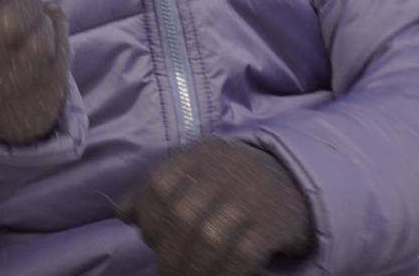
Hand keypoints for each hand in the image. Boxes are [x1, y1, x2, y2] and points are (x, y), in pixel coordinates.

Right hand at [0, 0, 70, 143]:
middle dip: (27, 2)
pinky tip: (40, 50)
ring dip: (42, 26)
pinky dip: (58, 46)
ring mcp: (0, 84)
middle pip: (24, 8)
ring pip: (43, 35)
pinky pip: (59, 60)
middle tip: (17, 10)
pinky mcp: (28, 104)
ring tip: (25, 31)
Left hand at [120, 137, 313, 275]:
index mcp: (198, 155)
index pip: (158, 184)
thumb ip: (159, 189)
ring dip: (192, 268)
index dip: (148, 217)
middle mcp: (223, 171)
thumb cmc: (233, 182)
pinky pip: (242, 256)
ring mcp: (250, 198)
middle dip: (167, 251)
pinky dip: (224, 273)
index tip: (148, 239)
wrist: (296, 182)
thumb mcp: (196, 172)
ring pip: (209, 238)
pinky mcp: (273, 224)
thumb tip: (122, 213)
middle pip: (182, 215)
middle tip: (165, 272)